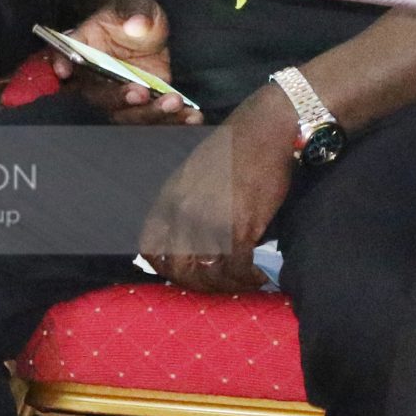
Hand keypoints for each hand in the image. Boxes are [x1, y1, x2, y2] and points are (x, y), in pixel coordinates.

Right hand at [55, 0, 200, 125]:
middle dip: (120, 98)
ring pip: (128, 114)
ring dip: (151, 113)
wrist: (149, 26)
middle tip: (141, 91)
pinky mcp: (144, 103)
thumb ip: (135, 12)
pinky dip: (173, 121)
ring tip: (175, 103)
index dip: (59, 65)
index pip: (63, 58)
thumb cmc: (134, 13)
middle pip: (100, 96)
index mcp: (84, 49)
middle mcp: (96, 78)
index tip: (64, 70)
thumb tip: (137, 25)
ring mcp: (120, 94)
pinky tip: (192, 117)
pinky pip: (155, 117)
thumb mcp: (136, 4)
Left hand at [139, 89, 295, 293]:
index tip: (188, 275)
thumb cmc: (235, 148)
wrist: (264, 129)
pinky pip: (237, 268)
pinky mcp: (240, 225)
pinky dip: (247, 279)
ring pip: (209, 275)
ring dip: (228, 286)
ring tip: (244, 281)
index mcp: (169, 198)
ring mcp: (210, 220)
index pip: (151, 250)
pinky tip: (258, 277)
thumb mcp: (194, 173)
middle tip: (220, 284)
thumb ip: (186, 204)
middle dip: (200, 284)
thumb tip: (193, 241)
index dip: (166, 271)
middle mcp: (184, 213)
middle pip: (179, 270)